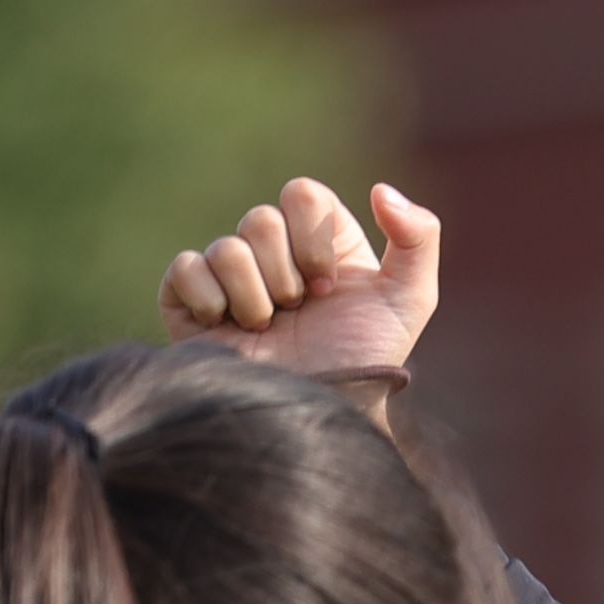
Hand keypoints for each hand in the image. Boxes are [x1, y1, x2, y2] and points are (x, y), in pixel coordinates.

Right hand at [161, 178, 443, 403]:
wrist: (319, 412)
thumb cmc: (364, 359)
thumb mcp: (411, 299)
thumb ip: (418, 237)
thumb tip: (381, 190)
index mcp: (318, 242)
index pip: (302, 195)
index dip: (314, 239)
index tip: (329, 286)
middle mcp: (272, 254)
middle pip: (261, 219)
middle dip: (287, 275)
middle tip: (298, 313)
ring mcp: (228, 278)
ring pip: (226, 248)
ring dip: (255, 298)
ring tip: (268, 330)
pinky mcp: (188, 303)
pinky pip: (185, 268)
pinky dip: (209, 299)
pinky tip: (226, 327)